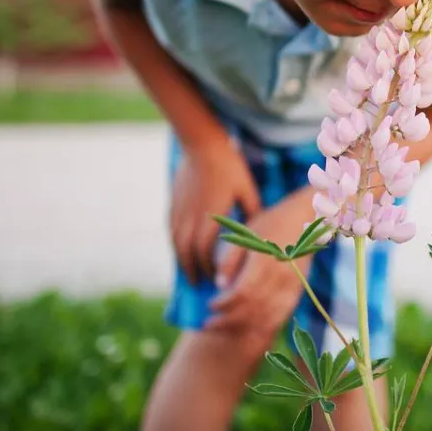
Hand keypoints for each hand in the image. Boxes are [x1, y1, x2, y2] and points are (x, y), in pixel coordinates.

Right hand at [169, 136, 261, 285]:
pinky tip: (182, 252)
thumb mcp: (247, 190)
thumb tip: (260, 232)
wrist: (202, 145)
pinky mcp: (173, 205)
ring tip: (189, 274)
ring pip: (176, 243)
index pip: (204, 250)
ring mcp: (179, 211)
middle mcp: (190, 216)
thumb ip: (252, 213)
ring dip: (182, 261)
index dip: (208, 267)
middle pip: (187, 252)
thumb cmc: (229, 167)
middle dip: (193, 270)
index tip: (217, 279)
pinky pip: (171, 232)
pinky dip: (176, 246)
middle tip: (201, 284)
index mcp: (210, 215)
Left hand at [206, 191, 313, 339]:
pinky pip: (281, 315)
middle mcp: (280, 276)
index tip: (209, 306)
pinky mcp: (297, 291)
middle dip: (228, 320)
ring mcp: (292, 286)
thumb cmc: (269, 225)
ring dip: (243, 326)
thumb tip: (219, 286)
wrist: (303, 219)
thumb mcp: (245, 235)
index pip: (242, 293)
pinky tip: (249, 329)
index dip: (223, 304)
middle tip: (208, 324)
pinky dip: (264, 326)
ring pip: (266, 316)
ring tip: (224, 328)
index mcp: (265, 261)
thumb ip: (230, 260)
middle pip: (252, 309)